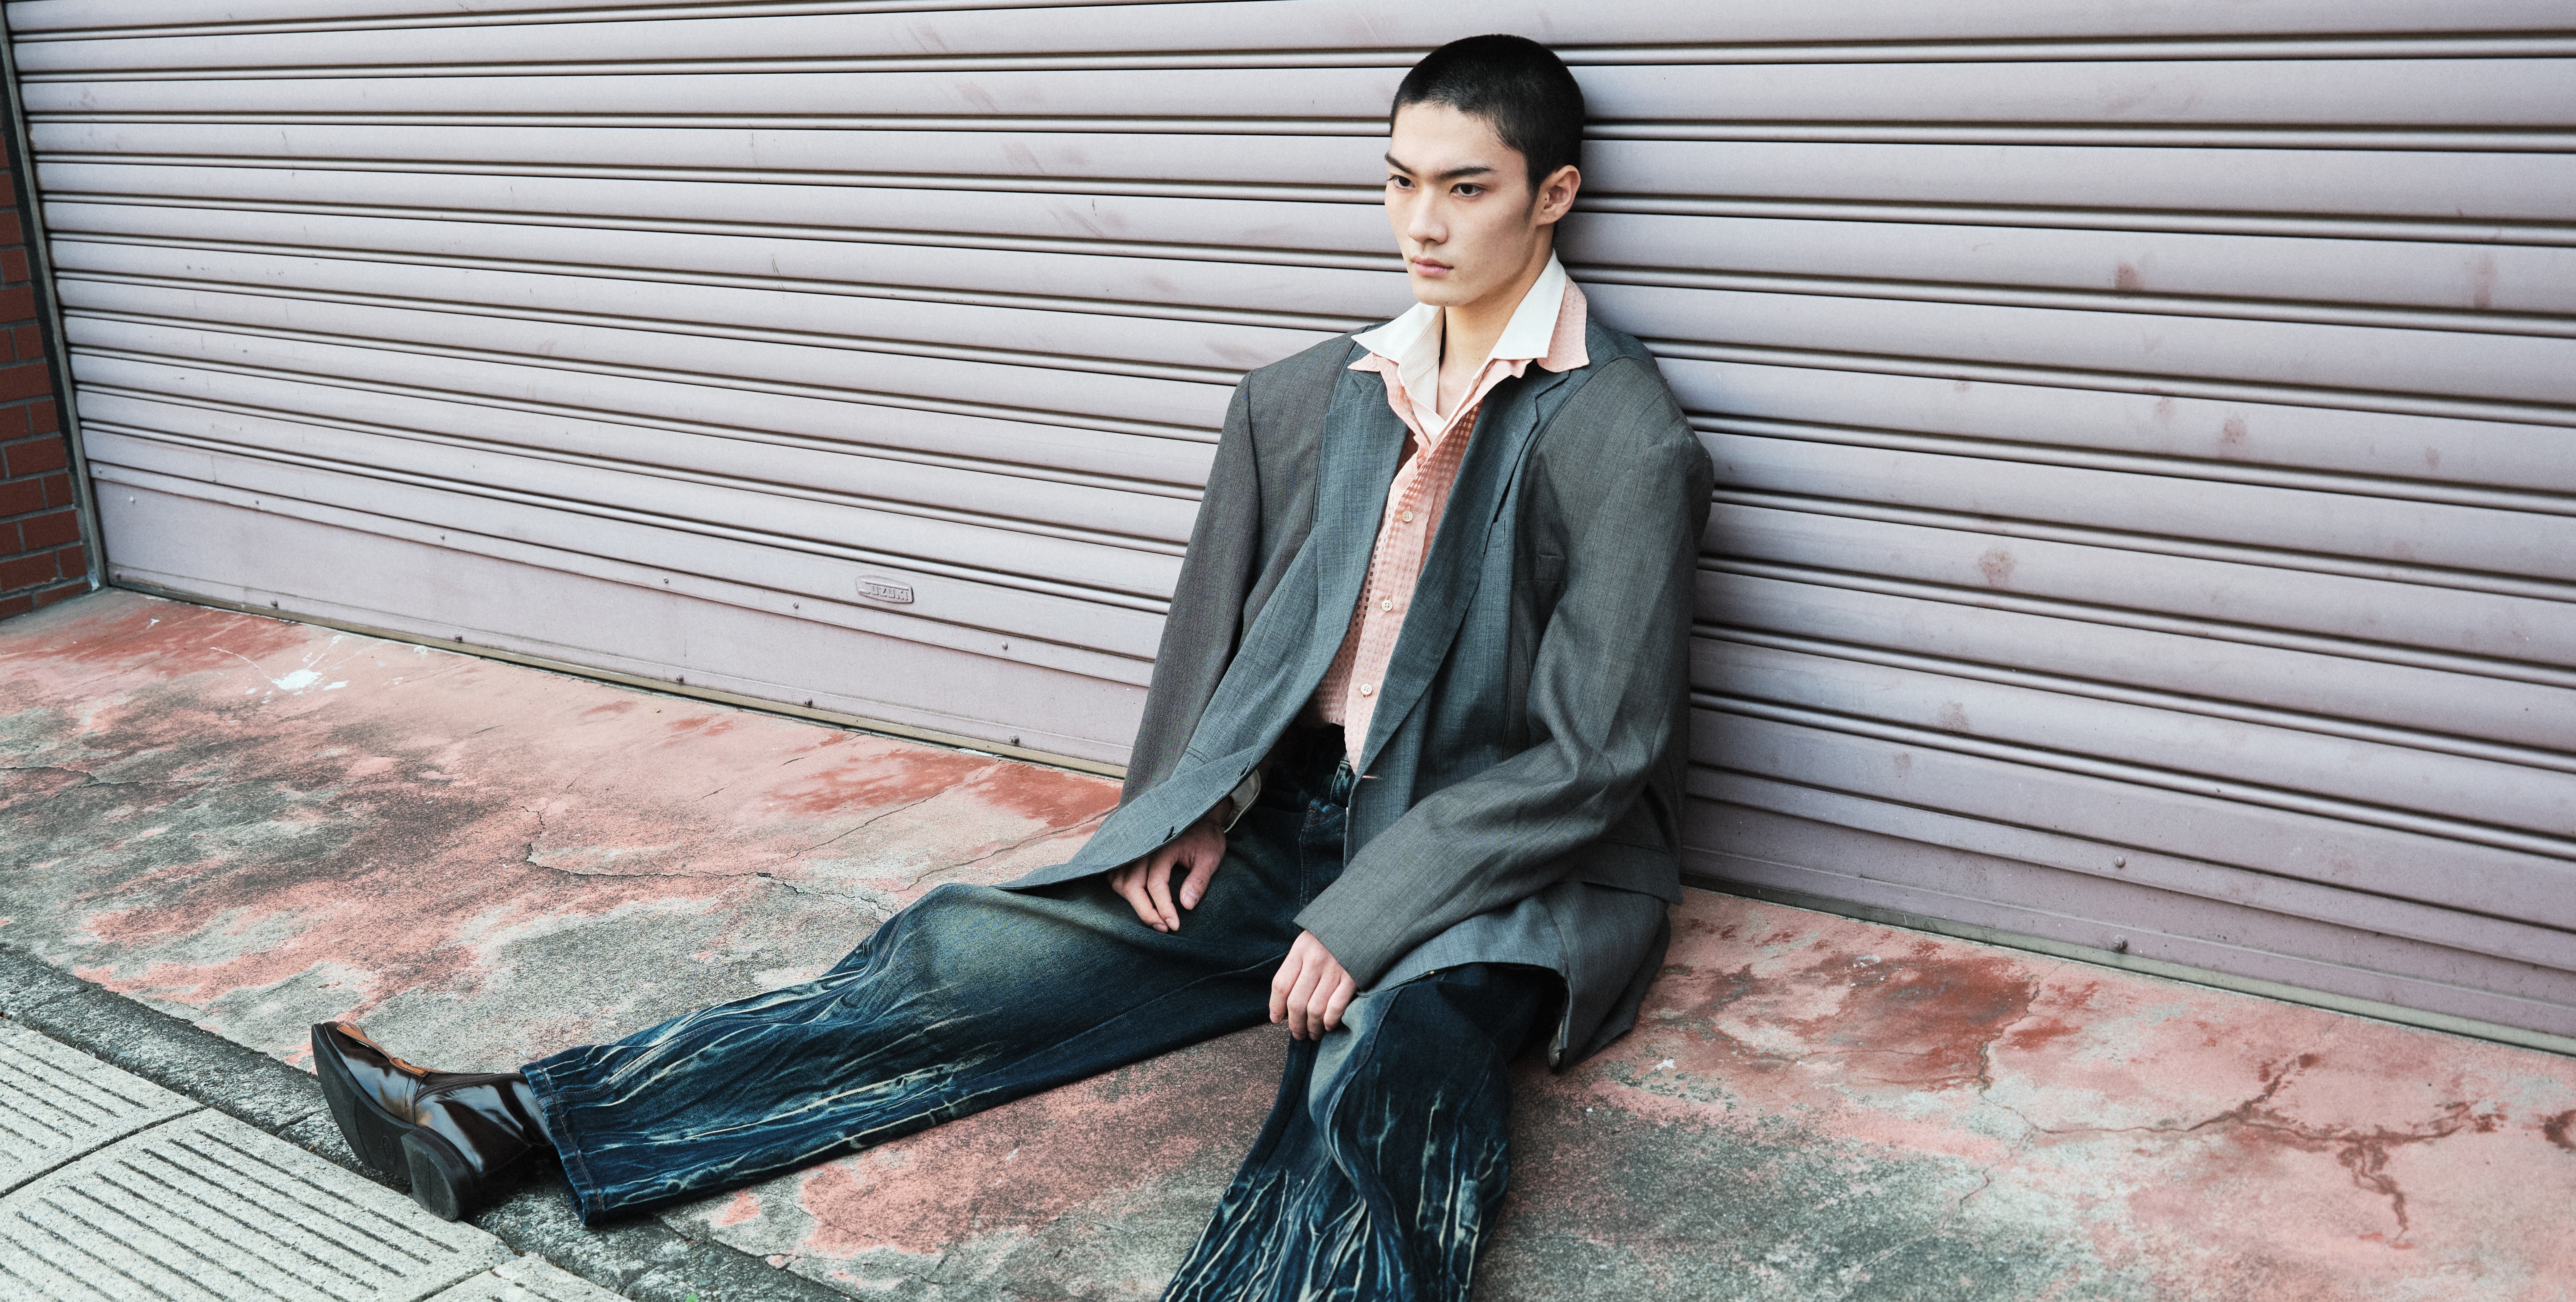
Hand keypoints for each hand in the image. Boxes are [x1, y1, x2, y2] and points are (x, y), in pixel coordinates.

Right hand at [1108, 807, 1226, 932]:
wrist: (1199, 815)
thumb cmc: (1206, 838)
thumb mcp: (1210, 858)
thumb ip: (1198, 880)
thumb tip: (1187, 906)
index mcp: (1163, 847)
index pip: (1156, 884)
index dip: (1164, 908)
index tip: (1174, 926)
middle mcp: (1143, 847)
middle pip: (1132, 885)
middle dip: (1146, 912)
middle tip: (1163, 928)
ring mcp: (1134, 849)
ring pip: (1119, 881)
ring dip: (1132, 902)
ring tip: (1152, 917)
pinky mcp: (1130, 851)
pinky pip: (1116, 873)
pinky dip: (1122, 889)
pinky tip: (1137, 900)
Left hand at [1270, 931, 1355, 1039]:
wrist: (1365, 920)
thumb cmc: (1334, 934)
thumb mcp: (1310, 940)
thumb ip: (1298, 964)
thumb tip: (1286, 1001)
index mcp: (1301, 949)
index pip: (1281, 985)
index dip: (1276, 1006)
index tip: (1276, 1019)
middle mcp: (1315, 960)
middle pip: (1296, 1002)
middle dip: (1295, 1024)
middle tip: (1297, 1034)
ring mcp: (1335, 969)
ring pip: (1315, 1009)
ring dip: (1312, 1027)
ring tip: (1313, 1034)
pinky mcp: (1354, 977)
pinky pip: (1336, 1006)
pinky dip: (1330, 1021)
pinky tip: (1328, 1026)